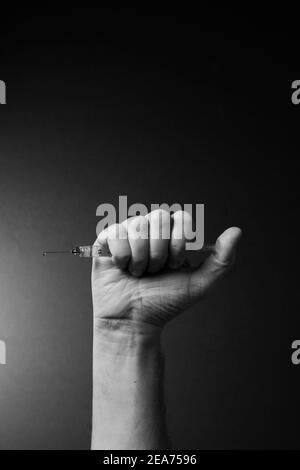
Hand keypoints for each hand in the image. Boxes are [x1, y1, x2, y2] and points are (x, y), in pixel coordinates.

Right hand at [92, 209, 240, 334]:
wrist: (134, 321)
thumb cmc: (164, 303)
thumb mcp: (199, 284)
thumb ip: (222, 259)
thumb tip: (236, 231)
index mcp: (171, 235)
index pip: (180, 217)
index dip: (178, 241)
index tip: (174, 264)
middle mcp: (149, 230)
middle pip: (158, 217)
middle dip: (160, 251)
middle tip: (155, 270)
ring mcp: (128, 233)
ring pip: (137, 226)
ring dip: (141, 257)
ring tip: (138, 272)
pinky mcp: (106, 240)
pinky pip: (117, 233)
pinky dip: (122, 257)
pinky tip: (123, 268)